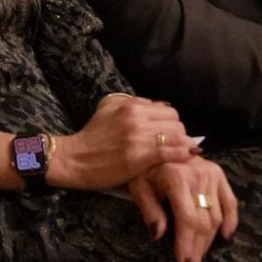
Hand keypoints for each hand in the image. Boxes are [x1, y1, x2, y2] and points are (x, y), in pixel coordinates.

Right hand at [47, 92, 195, 191]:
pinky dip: (182, 155)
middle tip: (174, 144)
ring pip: (177, 137)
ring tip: (182, 152)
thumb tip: (160, 106)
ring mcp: (138, 138)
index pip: (169, 110)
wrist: (75, 159)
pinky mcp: (139, 158)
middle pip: (176, 123)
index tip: (169, 133)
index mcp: (130, 105)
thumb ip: (134, 103)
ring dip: (183, 145)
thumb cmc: (92, 136)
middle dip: (179, 134)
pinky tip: (187, 157)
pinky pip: (171, 153)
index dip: (172, 123)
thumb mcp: (108, 108)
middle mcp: (136, 118)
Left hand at [125, 157, 237, 261]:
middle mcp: (198, 175)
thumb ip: (149, 210)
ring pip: (216, 217)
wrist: (157, 144)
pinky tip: (226, 237)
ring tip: (199, 258)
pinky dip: (231, 220)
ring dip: (209, 241)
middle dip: (197, 249)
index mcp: (176, 178)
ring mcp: (211, 174)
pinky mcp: (219, 173)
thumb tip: (158, 234)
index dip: (186, 244)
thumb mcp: (138, 186)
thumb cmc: (144, 168)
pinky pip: (230, 202)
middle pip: (203, 222)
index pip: (187, 219)